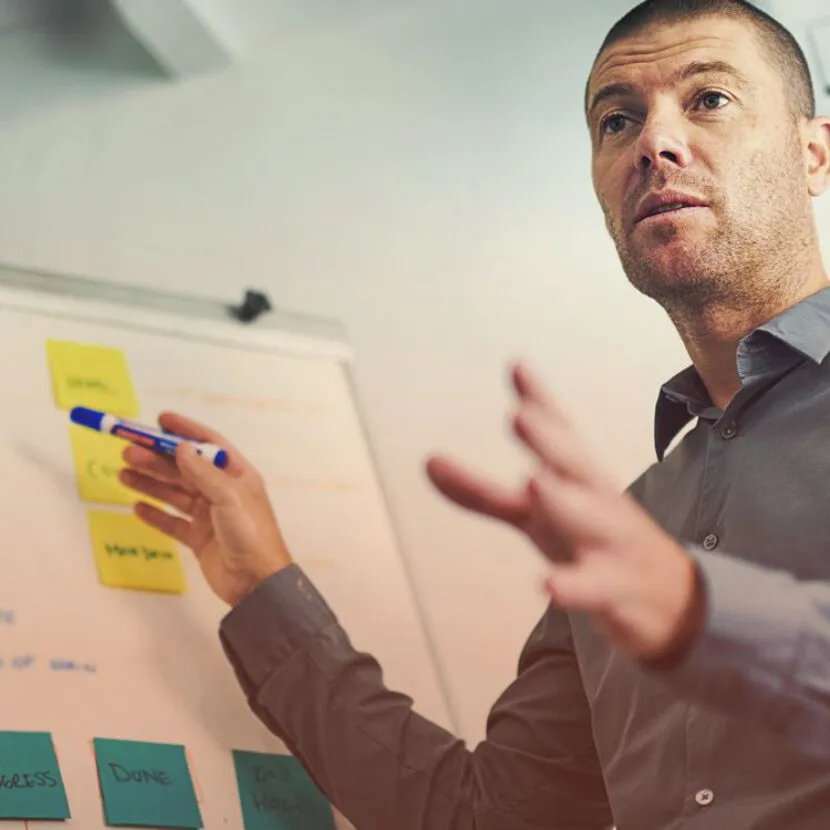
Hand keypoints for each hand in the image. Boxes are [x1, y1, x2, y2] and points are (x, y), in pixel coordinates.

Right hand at [119, 413, 292, 605]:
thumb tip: (182, 447)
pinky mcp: (199, 539)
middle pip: (185, 469)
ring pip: (175, 494)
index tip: (159, 420)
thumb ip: (203, 473)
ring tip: (123, 473)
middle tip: (127, 452)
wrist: (256, 582)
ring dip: (150, 483)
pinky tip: (136, 506)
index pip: (209, 444)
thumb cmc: (250, 532)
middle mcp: (222, 491)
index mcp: (237, 475)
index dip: (185, 430)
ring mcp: (210, 515)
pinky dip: (155, 514)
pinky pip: (172, 522)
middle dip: (157, 459)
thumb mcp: (229, 497)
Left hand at [427, 364, 702, 661]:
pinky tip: (548, 583)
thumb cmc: (591, 540)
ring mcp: (610, 543)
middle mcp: (596, 500)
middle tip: (521, 416)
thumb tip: (427, 461)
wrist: (669, 596)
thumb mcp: (534, 515)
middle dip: (550, 440)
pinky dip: (574, 585)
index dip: (541, 402)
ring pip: (589, 520)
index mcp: (578, 477)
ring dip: (563, 500)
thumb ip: (482, 492)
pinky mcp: (615, 588)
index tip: (516, 368)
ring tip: (534, 481)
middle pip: (576, 465)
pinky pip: (595, 587)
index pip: (560, 434)